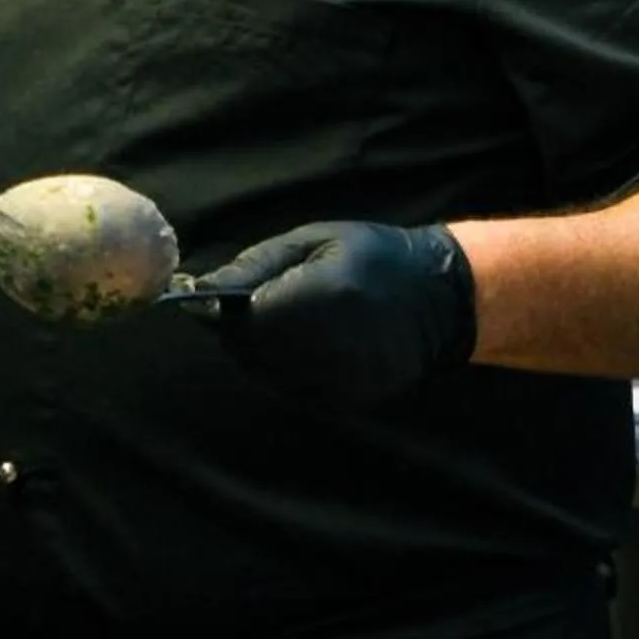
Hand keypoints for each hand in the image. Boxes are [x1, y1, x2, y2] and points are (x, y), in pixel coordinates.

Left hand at [183, 221, 478, 403]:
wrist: (440, 298)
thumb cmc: (369, 256)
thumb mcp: (312, 242)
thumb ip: (254, 265)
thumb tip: (198, 288)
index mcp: (324, 295)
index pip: (245, 319)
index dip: (219, 312)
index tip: (214, 299)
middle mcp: (335, 342)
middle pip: (251, 351)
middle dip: (234, 332)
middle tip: (244, 311)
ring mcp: (346, 376)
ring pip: (267, 375)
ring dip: (254, 353)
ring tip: (276, 325)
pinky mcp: (353, 397)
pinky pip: (293, 390)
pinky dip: (281, 371)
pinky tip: (297, 347)